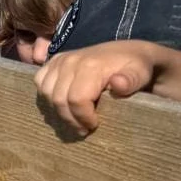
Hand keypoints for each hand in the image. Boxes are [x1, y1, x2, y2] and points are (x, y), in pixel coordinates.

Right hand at [35, 43, 159, 135]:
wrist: (129, 52)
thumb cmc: (136, 68)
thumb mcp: (140, 74)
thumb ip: (131, 81)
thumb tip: (118, 84)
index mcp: (90, 66)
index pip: (76, 100)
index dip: (83, 117)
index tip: (95, 125)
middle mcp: (70, 61)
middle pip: (58, 99)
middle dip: (70, 119)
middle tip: (84, 128)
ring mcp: (59, 60)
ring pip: (46, 93)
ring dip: (58, 110)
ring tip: (74, 118)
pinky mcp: (54, 61)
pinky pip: (39, 81)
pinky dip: (47, 96)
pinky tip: (62, 103)